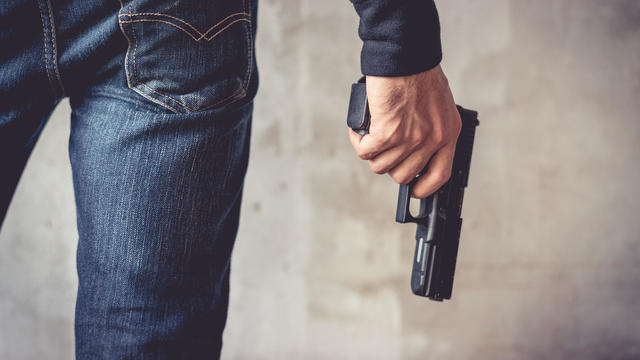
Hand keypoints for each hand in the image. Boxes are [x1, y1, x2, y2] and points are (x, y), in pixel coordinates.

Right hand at [348, 65, 461, 197]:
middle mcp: (431, 140)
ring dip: (371, 153)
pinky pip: (366, 152)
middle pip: (404, 175)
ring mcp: (409, 138)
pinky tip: (359, 131)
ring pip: (381, 166)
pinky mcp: (387, 132)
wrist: (406, 55)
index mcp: (448, 134)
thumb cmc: (419, 74)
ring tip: (369, 136)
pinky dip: (358, 142)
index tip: (415, 191)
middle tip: (383, 149)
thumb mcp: (439, 106)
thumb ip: (432, 129)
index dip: (425, 188)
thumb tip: (414, 150)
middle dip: (390, 165)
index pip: (440, 176)